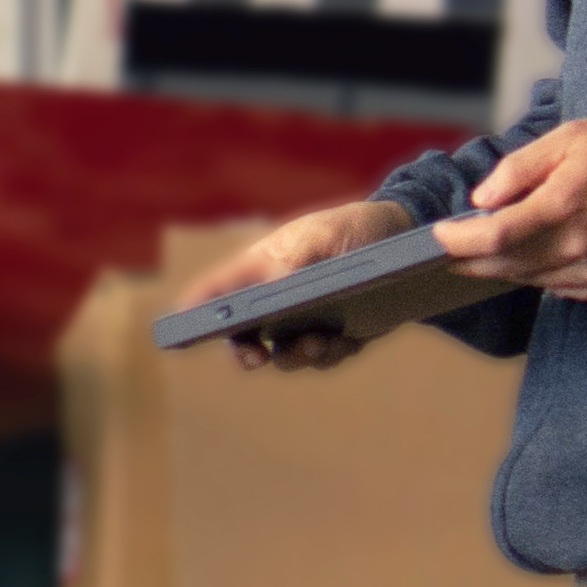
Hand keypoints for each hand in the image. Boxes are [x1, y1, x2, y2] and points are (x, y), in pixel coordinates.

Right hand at [175, 198, 416, 373]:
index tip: (181, 331)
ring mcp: (305, 319)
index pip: (217, 290)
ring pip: (285, 353)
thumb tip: (267, 296)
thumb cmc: (352, 228)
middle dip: (246, 352)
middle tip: (257, 358)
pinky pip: (324, 357)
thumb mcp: (319, 238)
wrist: (406, 241)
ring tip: (319, 342)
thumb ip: (288, 266)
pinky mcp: (337, 335)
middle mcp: (277, 298)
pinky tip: (346, 340)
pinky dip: (332, 354)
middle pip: (244, 335)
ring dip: (298, 355)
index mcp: (261, 267)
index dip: (195, 309)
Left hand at [434, 113, 586, 299]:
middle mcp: (580, 246)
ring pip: (530, 280)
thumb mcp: (570, 137)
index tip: (439, 234)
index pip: (495, 235)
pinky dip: (541, 274)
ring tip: (488, 249)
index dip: (459, 239)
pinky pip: (560, 289)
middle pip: (505, 265)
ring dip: (504, 266)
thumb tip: (482, 198)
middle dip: (470, 259)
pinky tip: (537, 255)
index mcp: (565, 205)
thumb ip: (519, 168)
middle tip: (450, 249)